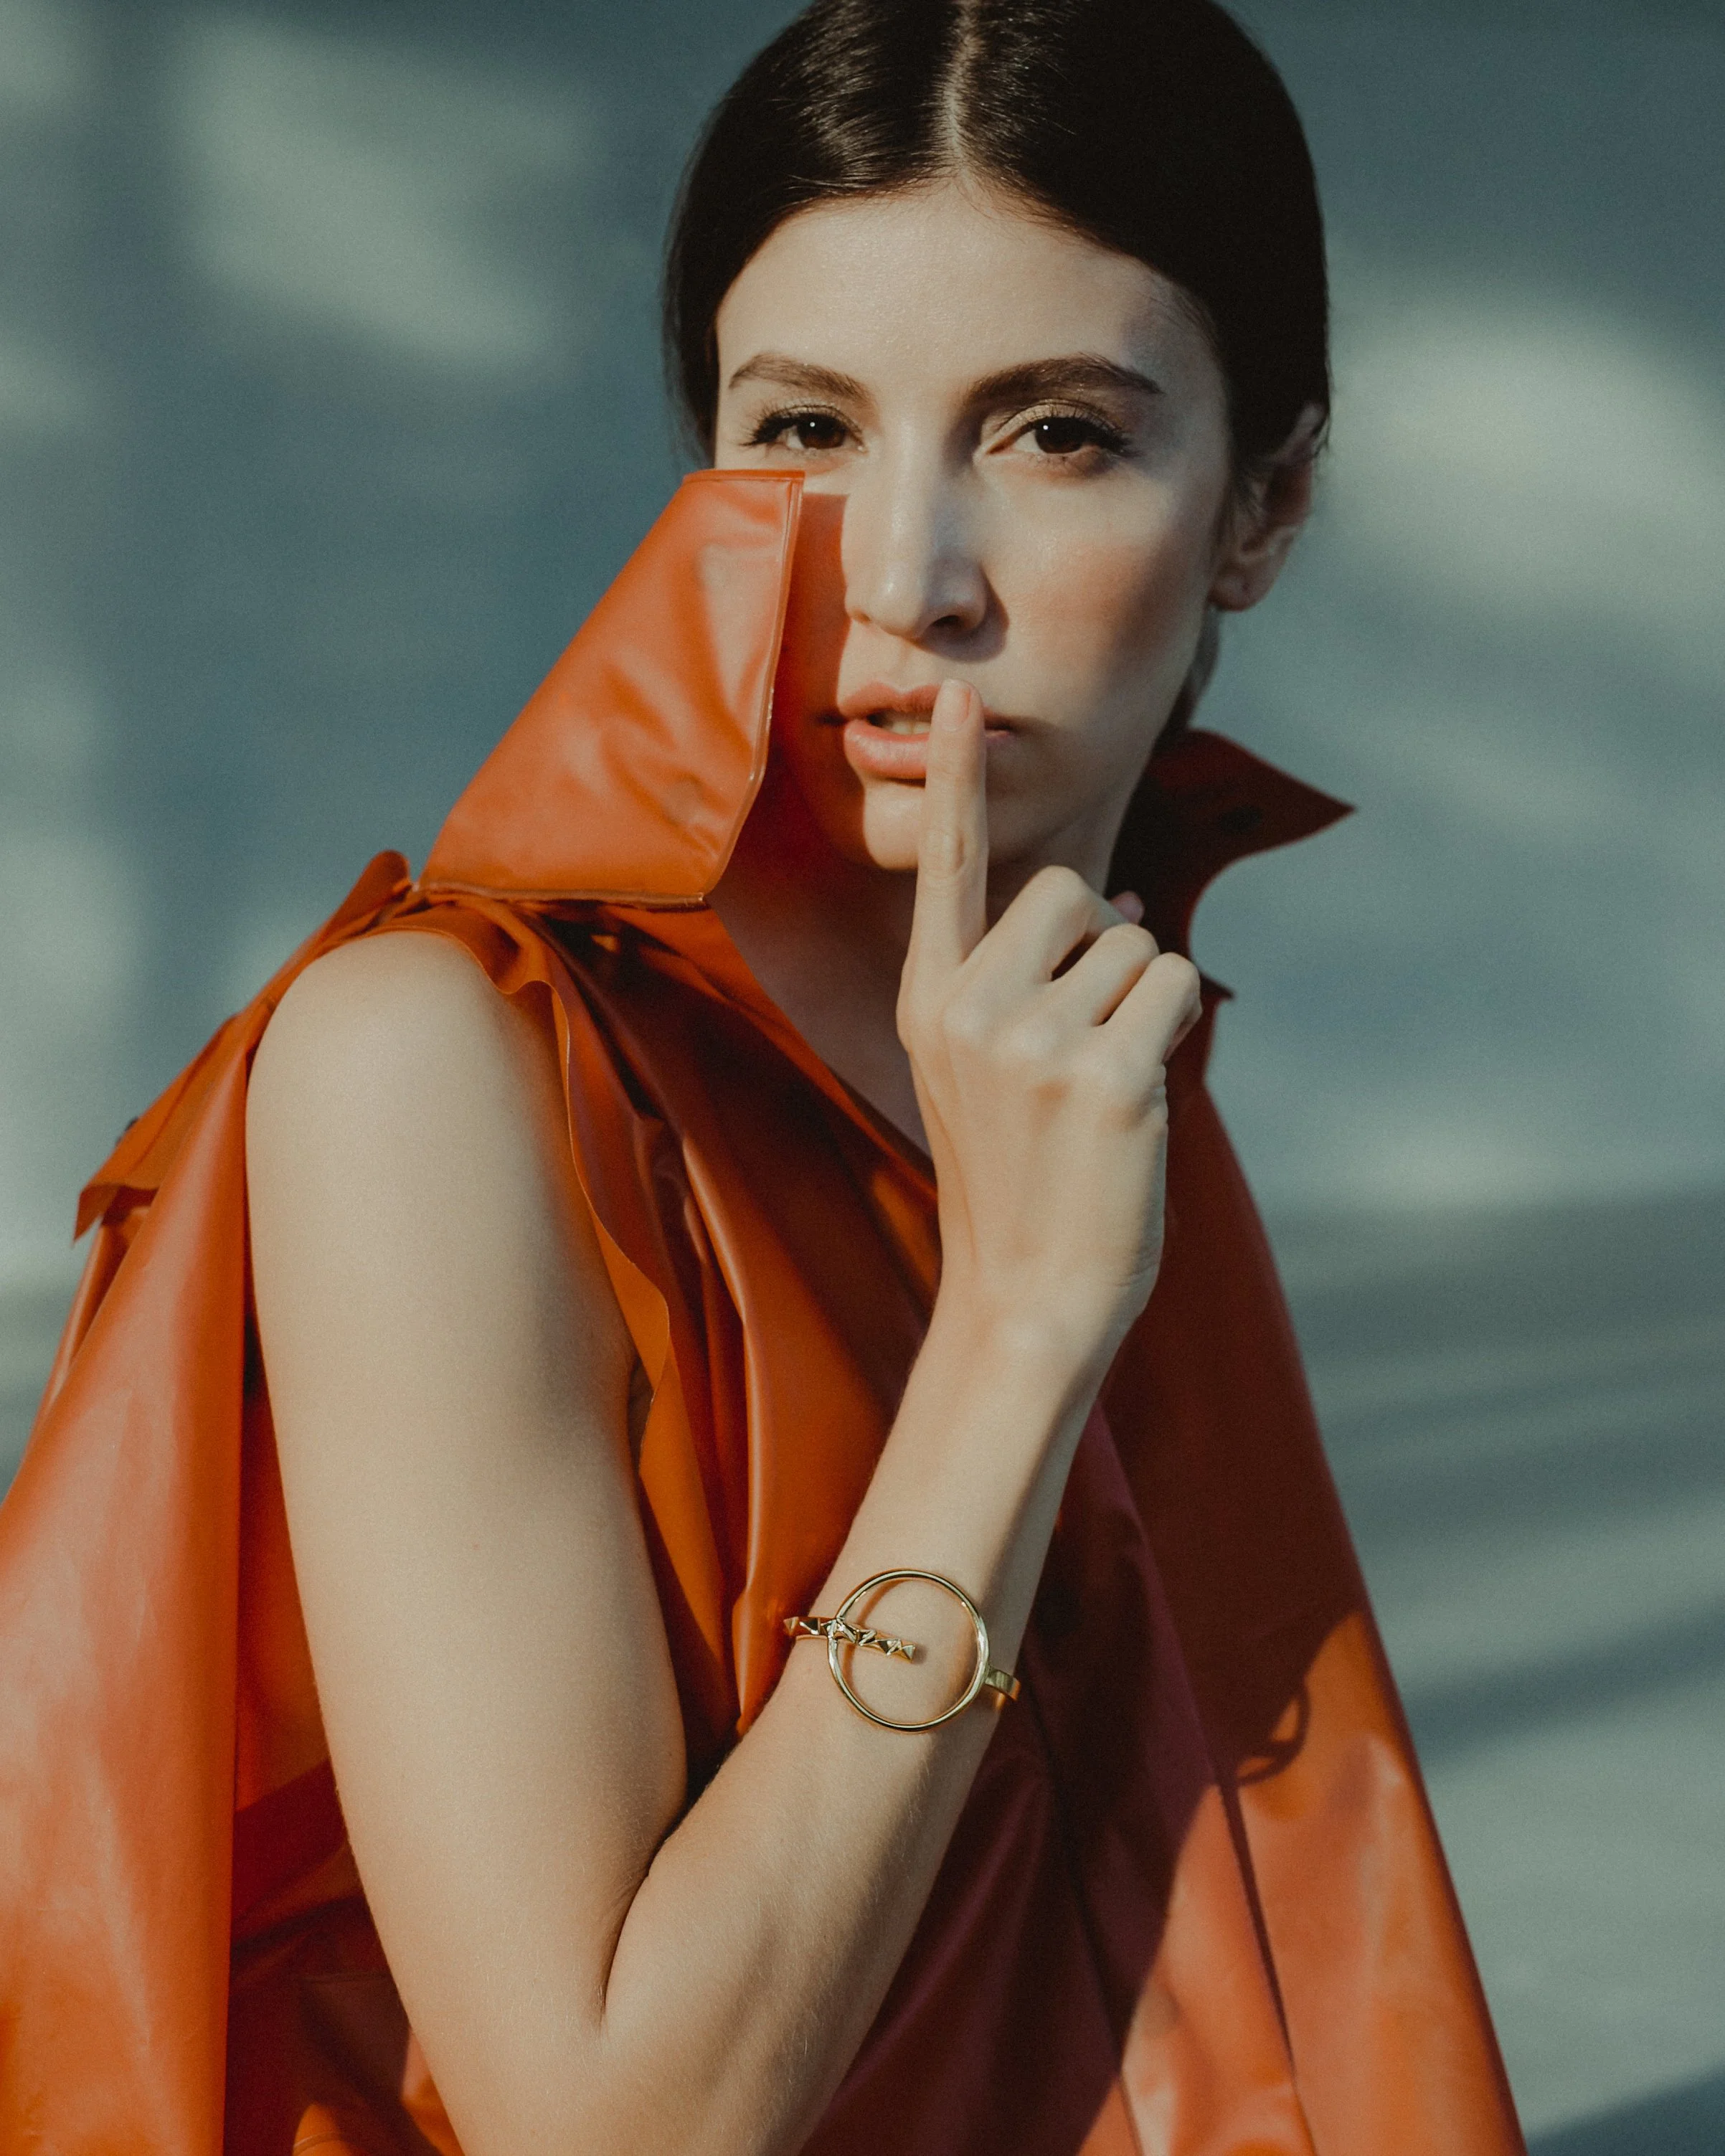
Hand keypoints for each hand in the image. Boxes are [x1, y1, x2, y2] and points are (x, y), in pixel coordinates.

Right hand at [897, 683, 1200, 1375]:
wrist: (1025, 1296)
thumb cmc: (1018, 1179)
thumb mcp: (983, 1071)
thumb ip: (1026, 980)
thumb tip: (1127, 901)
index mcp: (930, 1002)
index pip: (947, 869)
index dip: (957, 779)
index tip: (955, 696)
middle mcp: (969, 1008)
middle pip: (1074, 892)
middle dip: (1105, 944)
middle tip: (1082, 1041)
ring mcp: (1033, 1040)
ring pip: (1138, 942)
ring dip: (1144, 1000)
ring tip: (1100, 1088)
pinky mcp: (1106, 1074)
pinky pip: (1176, 985)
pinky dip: (1176, 1027)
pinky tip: (1137, 1095)